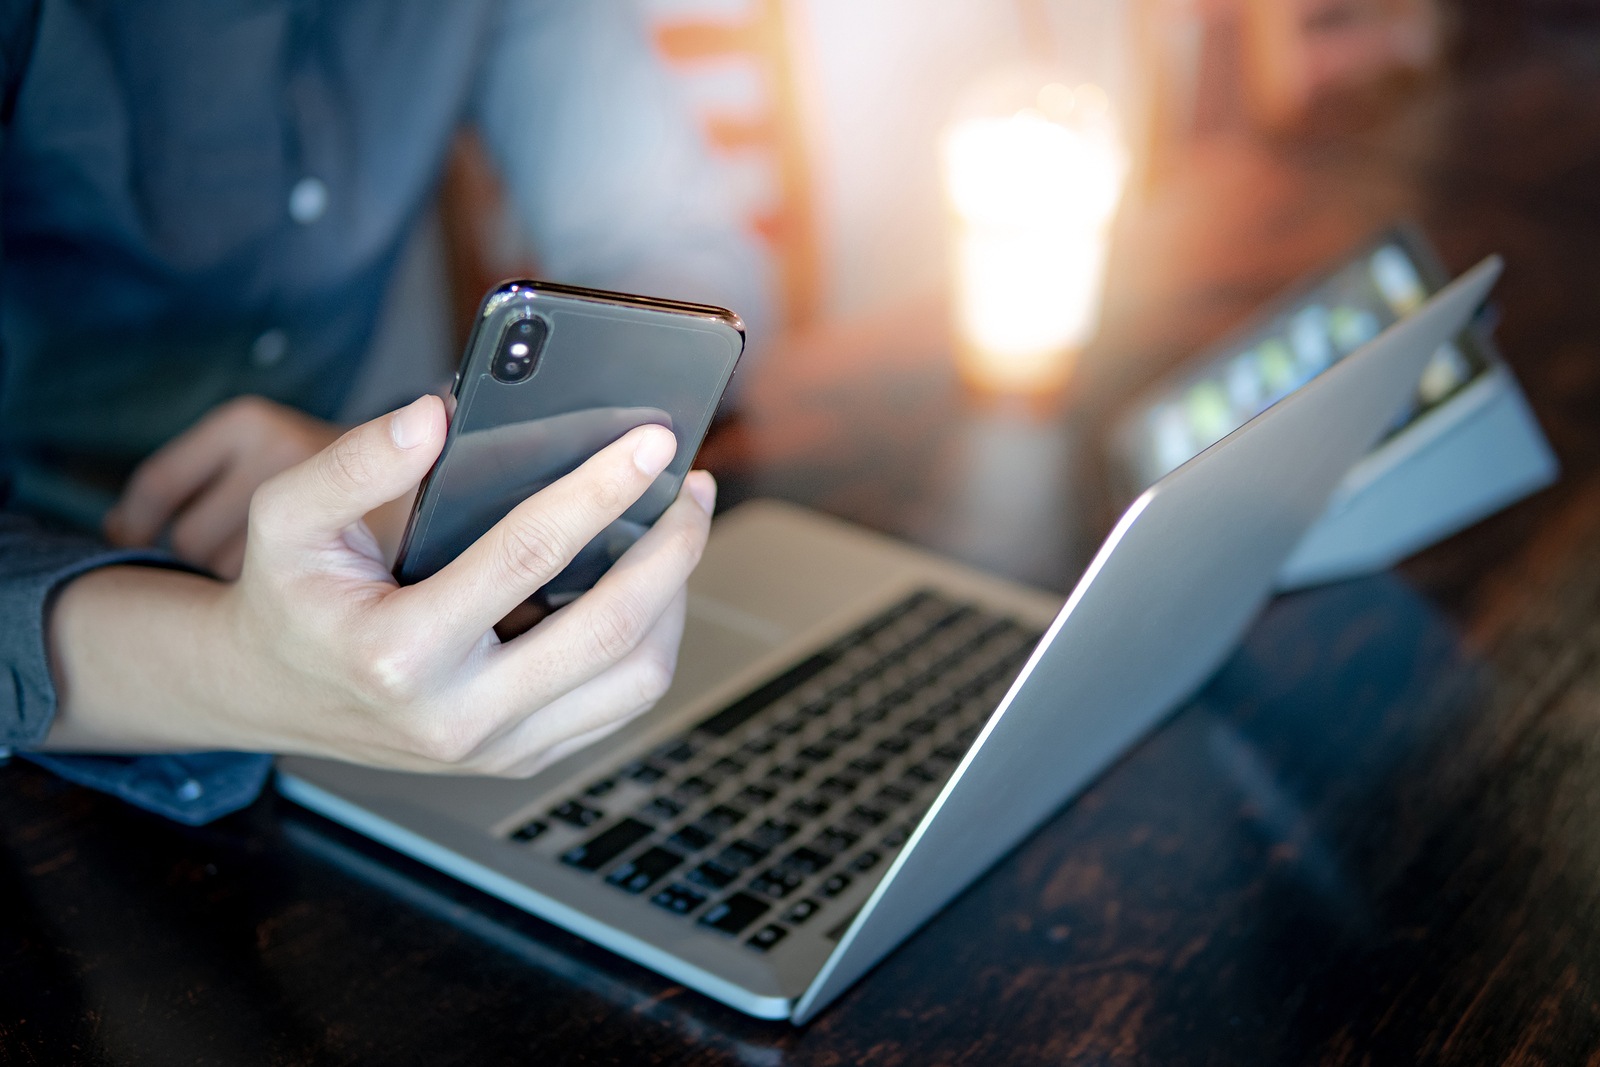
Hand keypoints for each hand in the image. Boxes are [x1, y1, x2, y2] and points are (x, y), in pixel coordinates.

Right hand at [47, 394, 716, 778]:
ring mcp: (499, 748)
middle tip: (693, 487)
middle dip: (670, 547)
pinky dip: (650, 638)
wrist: (270, 693)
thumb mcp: (283, 516)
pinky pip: (620, 703)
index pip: (529, 556)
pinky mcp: (524, 758)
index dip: (600, 488)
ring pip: (636, 678)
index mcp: (400, 655)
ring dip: (674, 597)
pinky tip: (647, 581)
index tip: (654, 440)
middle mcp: (459, 717)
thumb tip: (436, 414)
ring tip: (676, 530)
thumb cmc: (288, 596)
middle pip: (610, 628)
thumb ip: (353, 463)